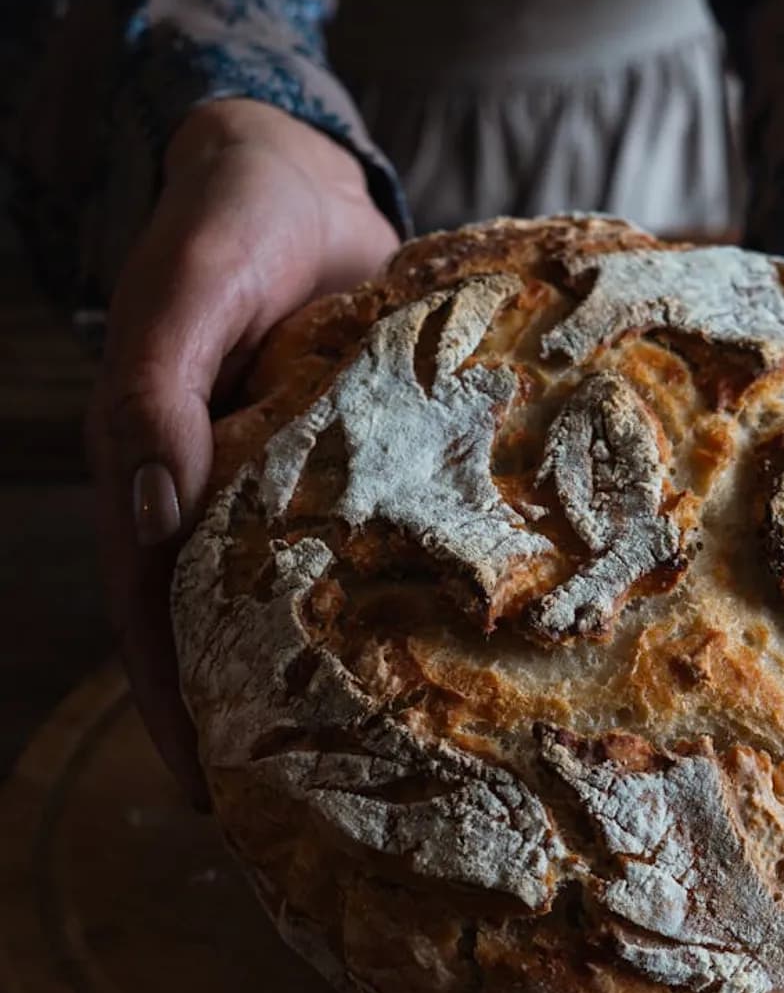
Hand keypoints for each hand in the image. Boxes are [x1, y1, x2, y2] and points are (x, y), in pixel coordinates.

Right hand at [88, 98, 397, 800]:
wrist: (302, 173)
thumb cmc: (234, 219)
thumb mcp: (189, 289)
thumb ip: (158, 388)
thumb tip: (150, 505)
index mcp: (157, 466)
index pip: (150, 606)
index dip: (171, 700)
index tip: (205, 792)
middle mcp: (215, 490)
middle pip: (215, 625)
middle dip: (243, 720)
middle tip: (290, 819)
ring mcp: (284, 485)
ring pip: (287, 600)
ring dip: (312, 679)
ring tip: (364, 771)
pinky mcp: (352, 465)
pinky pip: (356, 548)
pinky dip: (375, 605)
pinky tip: (423, 658)